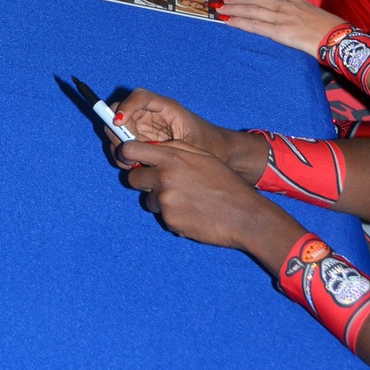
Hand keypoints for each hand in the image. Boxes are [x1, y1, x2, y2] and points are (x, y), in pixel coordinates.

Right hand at [112, 87, 241, 163]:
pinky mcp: (141, 140)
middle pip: (121, 110)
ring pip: (117, 128)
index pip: (140, 96)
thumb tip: (142, 152)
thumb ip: (167, 148)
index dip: (126, 106)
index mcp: (166, 107)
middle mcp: (151, 113)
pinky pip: (124, 143)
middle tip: (124, 151)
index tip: (118, 123)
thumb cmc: (210, 146)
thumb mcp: (192, 146)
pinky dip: (123, 154)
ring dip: (118, 145)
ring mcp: (144, 126)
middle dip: (116, 130)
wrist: (219, 153)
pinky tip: (133, 166)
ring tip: (131, 163)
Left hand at [118, 138, 293, 255]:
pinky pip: (163, 216)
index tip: (127, 156)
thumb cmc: (225, 182)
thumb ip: (175, 148)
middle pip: (133, 178)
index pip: (130, 150)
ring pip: (148, 199)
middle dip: (143, 180)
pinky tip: (191, 213)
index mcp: (171, 157)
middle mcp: (164, 178)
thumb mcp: (202, 155)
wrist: (244, 215)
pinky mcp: (170, 222)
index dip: (125, 153)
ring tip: (186, 200)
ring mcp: (166, 202)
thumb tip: (154, 147)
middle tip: (161, 183)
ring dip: (160, 200)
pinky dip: (173, 215)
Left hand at [219, 0, 342, 57]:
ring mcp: (282, 17)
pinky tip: (230, 21)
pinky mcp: (281, 31)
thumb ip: (300, 13)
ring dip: (234, 9)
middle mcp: (286, 6)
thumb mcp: (315, 14)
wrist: (340, 38)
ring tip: (221, 9)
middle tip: (223, 0)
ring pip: (252, 11)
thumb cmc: (333, 30)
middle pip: (256, 1)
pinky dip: (241, 22)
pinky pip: (256, 26)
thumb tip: (293, 18)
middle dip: (238, 0)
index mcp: (294, 1)